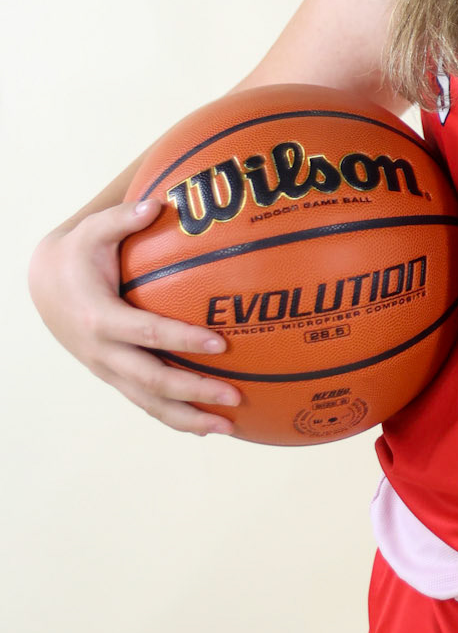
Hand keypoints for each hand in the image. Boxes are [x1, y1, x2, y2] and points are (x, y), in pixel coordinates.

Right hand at [29, 199, 240, 436]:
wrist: (46, 286)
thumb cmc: (79, 253)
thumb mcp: (94, 230)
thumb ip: (123, 217)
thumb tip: (157, 204)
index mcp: (100, 317)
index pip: (147, 333)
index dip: (182, 340)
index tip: (221, 344)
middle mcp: (102, 351)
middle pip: (151, 380)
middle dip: (193, 392)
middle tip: (236, 396)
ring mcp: (107, 370)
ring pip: (148, 403)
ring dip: (188, 419)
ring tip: (229, 428)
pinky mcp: (114, 378)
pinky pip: (146, 403)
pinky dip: (175, 418)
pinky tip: (209, 427)